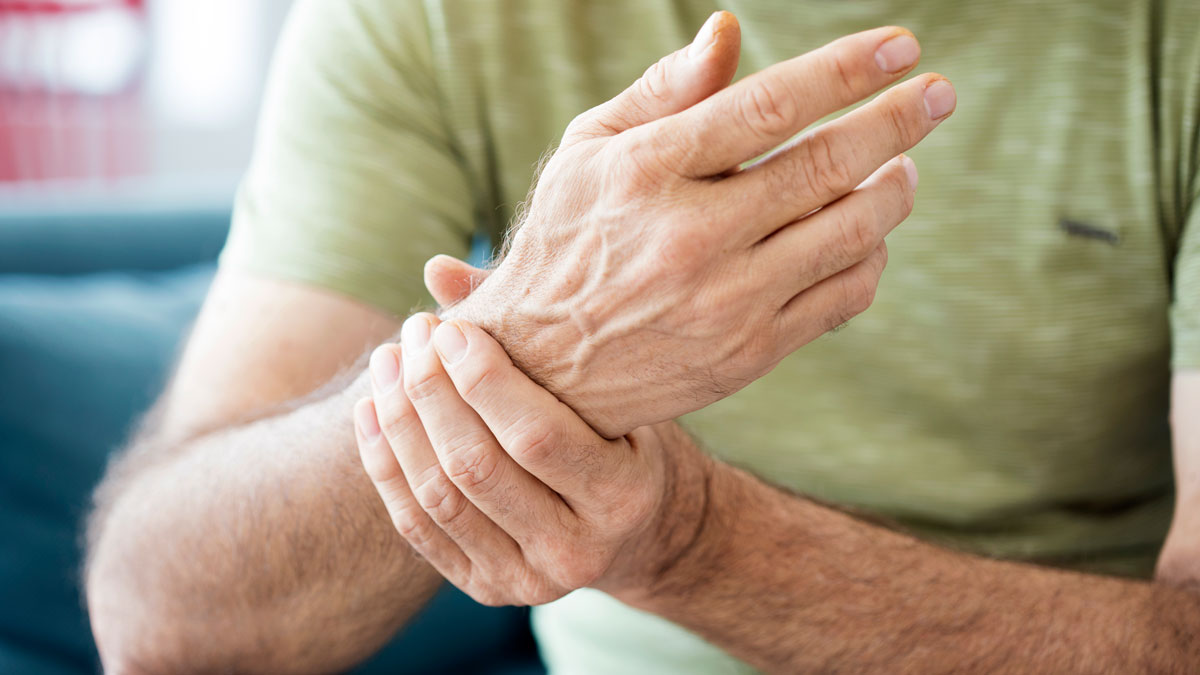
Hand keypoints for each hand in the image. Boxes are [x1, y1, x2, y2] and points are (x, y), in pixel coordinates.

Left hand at [354, 313, 710, 604]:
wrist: (640, 534)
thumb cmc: (625, 440)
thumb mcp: (611, 392)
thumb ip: (535, 333)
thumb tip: (438, 270)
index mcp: (621, 498)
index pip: (535, 436)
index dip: (482, 379)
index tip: (450, 326)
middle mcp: (576, 552)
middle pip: (476, 467)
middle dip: (432, 391)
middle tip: (414, 333)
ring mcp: (526, 581)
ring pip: (439, 498)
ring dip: (401, 422)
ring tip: (387, 362)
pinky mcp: (485, 590)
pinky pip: (417, 527)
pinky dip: (386, 465)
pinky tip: (372, 410)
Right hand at [443, 12, 955, 437]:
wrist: (543, 373)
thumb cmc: (566, 242)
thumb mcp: (588, 154)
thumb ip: (661, 92)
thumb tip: (730, 30)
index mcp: (646, 174)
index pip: (767, 107)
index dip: (844, 71)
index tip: (902, 48)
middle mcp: (690, 238)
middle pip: (825, 166)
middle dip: (898, 122)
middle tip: (940, 93)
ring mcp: (726, 303)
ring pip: (850, 234)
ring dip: (894, 189)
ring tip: (904, 167)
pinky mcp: (750, 354)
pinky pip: (843, 297)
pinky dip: (871, 257)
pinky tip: (867, 234)